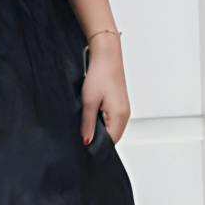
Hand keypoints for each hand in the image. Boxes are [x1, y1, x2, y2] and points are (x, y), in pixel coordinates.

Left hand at [79, 31, 128, 145]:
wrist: (106, 57)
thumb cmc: (99, 76)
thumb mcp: (88, 102)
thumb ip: (87, 124)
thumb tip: (86, 141)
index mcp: (120, 117)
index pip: (111, 141)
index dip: (96, 145)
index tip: (81, 146)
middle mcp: (124, 116)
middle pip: (111, 136)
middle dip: (97, 138)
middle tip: (79, 135)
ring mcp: (122, 110)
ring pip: (110, 127)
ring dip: (97, 128)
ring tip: (83, 124)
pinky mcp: (118, 104)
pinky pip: (110, 119)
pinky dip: (100, 120)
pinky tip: (89, 115)